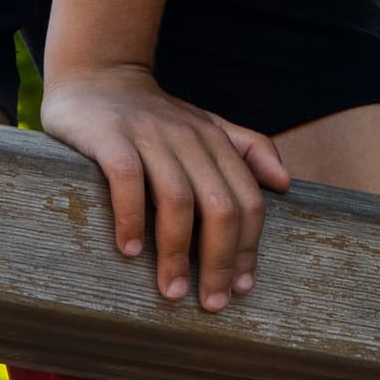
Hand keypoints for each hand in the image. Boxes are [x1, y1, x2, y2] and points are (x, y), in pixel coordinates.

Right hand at [39, 61, 290, 310]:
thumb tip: (284, 183)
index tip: (242, 288)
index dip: (249, 247)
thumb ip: (246, 149)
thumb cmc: (152, 117)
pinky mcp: (110, 136)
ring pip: (177, 198)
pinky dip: (131, 217)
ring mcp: (149, 135)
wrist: (94, 77)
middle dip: (221, 259)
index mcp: (215, 140)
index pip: (247, 199)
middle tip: (211, 302)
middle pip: (220, 205)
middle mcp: (188, 137)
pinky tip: (130, 251)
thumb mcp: (204, 127)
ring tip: (172, 291)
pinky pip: (127, 179)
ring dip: (177, 251)